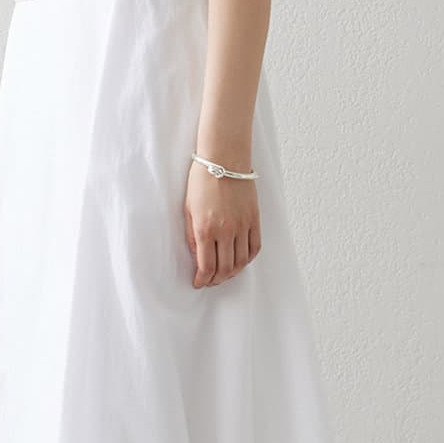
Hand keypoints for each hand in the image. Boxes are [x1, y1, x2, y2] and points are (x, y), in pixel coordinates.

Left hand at [184, 159, 260, 287]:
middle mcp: (226, 231)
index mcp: (206, 229)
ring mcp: (243, 226)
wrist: (224, 159)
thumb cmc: (202, 181)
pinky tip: (240, 261)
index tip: (198, 283)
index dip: (202, 280)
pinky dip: (248, 259)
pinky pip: (255, 247)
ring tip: (224, 274)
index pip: (206, 267)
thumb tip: (198, 257)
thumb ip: (192, 236)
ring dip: (232, 273)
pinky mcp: (254, 219)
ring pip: (241, 262)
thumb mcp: (188, 210)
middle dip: (216, 280)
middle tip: (210, 281)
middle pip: (225, 269)